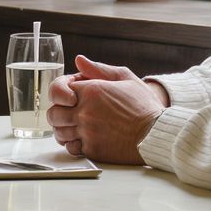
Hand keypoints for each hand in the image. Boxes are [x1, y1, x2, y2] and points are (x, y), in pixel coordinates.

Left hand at [46, 55, 165, 163]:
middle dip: (59, 113)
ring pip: (59, 133)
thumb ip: (99, 69)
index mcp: (91, 90)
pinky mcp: (93, 149)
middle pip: (53, 114)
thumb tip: (79, 60)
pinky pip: (71, 148)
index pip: (57, 90)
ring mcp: (87, 132)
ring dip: (65, 130)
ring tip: (77, 127)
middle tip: (70, 114)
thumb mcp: (125, 78)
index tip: (68, 98)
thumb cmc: (143, 105)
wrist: (156, 133)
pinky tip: (84, 139)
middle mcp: (85, 111)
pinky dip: (74, 145)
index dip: (60, 94)